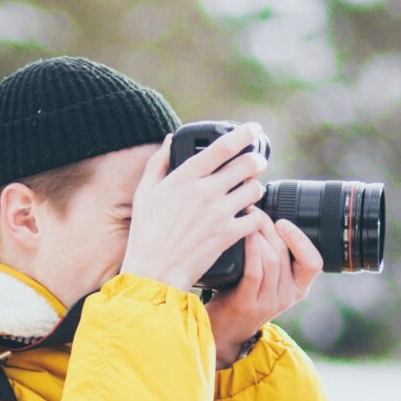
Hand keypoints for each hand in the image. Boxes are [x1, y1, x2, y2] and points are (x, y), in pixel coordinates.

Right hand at [119, 123, 271, 293]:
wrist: (154, 271)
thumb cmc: (147, 233)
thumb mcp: (144, 193)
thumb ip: (158, 162)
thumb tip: (170, 139)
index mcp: (185, 177)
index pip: (222, 146)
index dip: (244, 134)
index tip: (253, 129)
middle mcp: (204, 192)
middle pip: (246, 164)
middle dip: (256, 160)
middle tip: (256, 161)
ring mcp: (218, 214)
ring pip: (255, 189)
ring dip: (255, 188)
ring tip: (249, 191)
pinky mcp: (228, 235)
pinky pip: (255, 218)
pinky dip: (255, 215)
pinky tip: (247, 216)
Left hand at [205, 216, 321, 365]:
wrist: (224, 329)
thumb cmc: (242, 295)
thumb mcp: (268, 279)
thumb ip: (275, 256)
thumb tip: (267, 216)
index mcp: (298, 287)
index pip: (314, 263)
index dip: (301, 240)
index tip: (283, 222)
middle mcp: (287, 295)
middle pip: (285, 254)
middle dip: (269, 227)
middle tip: (254, 211)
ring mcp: (269, 301)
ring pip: (272, 260)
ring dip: (258, 235)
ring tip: (246, 221)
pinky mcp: (249, 303)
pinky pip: (255, 272)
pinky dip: (251, 250)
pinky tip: (244, 238)